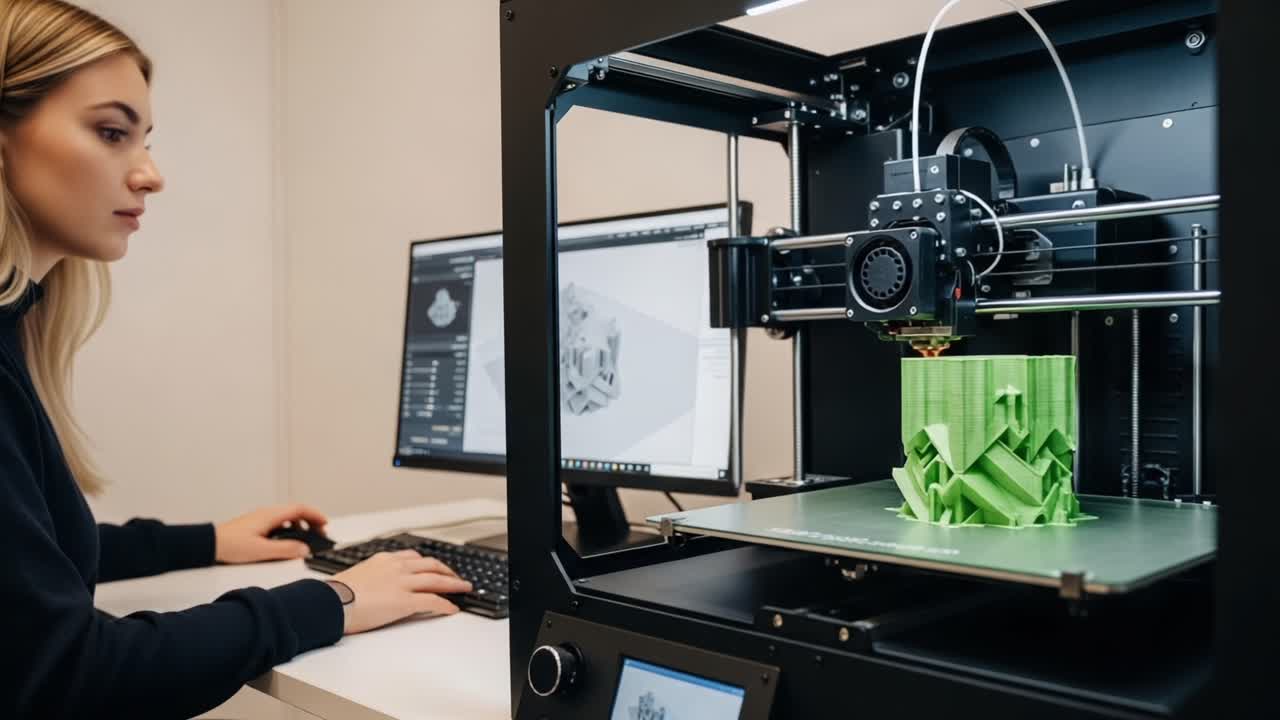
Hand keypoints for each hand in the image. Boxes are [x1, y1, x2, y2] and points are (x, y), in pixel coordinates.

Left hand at [214, 504, 328, 563]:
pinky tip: (285, 542)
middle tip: (319, 533)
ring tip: (304, 539)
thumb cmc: (230, 545)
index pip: (300, 509)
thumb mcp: (262, 550)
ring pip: (287, 517)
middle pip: (295, 512)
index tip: (325, 524)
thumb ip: (285, 549)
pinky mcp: (255, 525)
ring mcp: (260, 518)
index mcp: (271, 515)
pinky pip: (278, 523)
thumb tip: (304, 549)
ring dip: (300, 526)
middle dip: (310, 521)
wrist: (209, 544)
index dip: (315, 515)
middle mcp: (267, 513)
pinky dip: (289, 529)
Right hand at [331, 550, 472, 634]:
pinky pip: (432, 601)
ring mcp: (402, 583)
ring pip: (436, 580)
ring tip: (464, 588)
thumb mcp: (356, 576)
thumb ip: (371, 577)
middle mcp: (396, 567)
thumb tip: (373, 587)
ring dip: (453, 584)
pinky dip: (445, 604)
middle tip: (456, 577)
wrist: (329, 602)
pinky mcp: (404, 601)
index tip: (434, 567)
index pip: (413, 558)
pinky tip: (452, 608)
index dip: (427, 564)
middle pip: (430, 565)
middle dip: (446, 570)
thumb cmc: (335, 594)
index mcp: (383, 560)